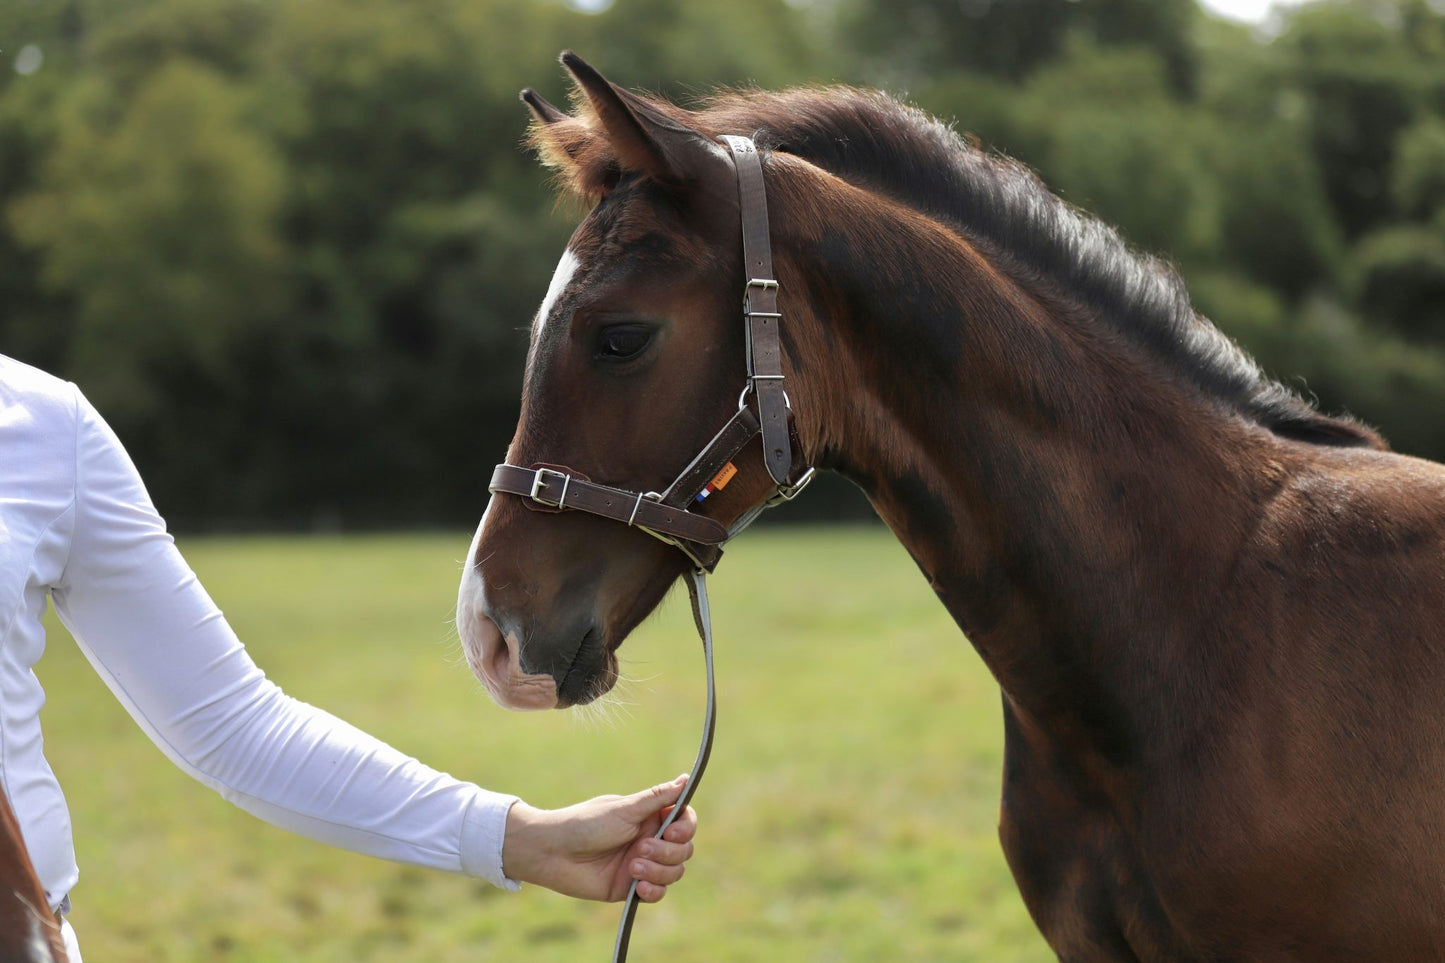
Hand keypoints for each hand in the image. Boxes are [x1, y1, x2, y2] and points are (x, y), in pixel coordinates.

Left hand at [501, 773, 696, 901]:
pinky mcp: (631, 887)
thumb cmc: (586, 824)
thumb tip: (686, 778)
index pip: (685, 821)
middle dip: (668, 851)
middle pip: (684, 849)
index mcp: (649, 817)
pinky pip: (658, 892)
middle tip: (640, 848)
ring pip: (674, 872)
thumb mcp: (625, 809)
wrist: (554, 853)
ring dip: (659, 871)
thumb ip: (658, 798)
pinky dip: (653, 890)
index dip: (686, 828)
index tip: (673, 832)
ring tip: (632, 867)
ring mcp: (642, 864)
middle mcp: (650, 839)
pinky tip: (639, 886)